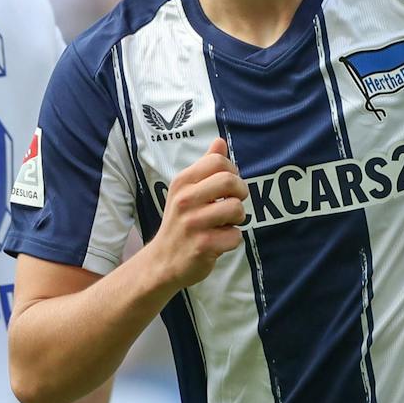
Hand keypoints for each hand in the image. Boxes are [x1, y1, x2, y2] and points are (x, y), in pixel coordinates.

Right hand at [148, 138, 245, 290]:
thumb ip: (205, 166)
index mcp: (182, 182)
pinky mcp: (203, 245)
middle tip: (232, 203)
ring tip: (224, 224)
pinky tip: (218, 242)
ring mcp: (193, 223)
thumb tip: (219, 141)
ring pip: (236, 209)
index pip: (218, 161)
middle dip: (240, 193)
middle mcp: (185, 200)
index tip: (227, 186)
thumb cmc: (180, 222)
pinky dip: (232, 240)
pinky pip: (235, 236)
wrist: (162, 261)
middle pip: (231, 181)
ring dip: (237, 219)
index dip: (232, 172)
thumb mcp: (186, 190)